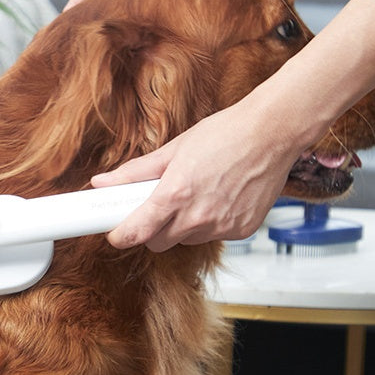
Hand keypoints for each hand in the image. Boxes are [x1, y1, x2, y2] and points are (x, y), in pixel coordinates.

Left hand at [91, 106, 293, 250]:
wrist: (272, 132)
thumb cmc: (225, 134)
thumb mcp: (173, 149)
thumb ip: (134, 172)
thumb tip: (101, 182)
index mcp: (175, 194)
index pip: (136, 233)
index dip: (120, 236)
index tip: (115, 233)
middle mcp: (198, 216)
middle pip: (158, 243)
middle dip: (153, 229)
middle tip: (159, 206)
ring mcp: (221, 226)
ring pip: (186, 240)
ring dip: (184, 225)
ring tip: (197, 194)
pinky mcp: (241, 231)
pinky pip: (213, 236)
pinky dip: (211, 223)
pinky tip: (220, 198)